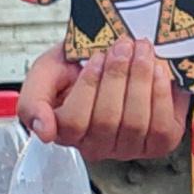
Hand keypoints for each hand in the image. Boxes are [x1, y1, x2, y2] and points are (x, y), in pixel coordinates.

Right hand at [20, 36, 186, 161]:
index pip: (73, 122)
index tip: (96, 57)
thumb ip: (32, 101)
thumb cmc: (80, 64)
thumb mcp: (46, 72)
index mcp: (64, 131)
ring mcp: (127, 148)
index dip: (88, 87)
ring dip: (141, 80)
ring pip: (134, 124)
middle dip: (118, 76)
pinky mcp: (159, 143)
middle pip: (107, 121)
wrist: (122, 54)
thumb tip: (44, 131)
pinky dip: (161, 96)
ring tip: (142, 51)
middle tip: (124, 45)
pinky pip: (161, 128)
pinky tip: (158, 72)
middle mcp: (95, 146)